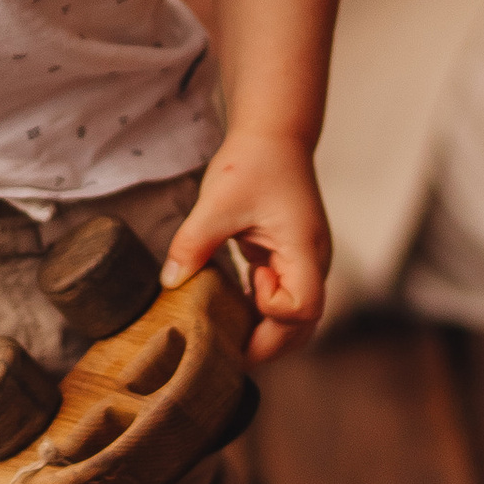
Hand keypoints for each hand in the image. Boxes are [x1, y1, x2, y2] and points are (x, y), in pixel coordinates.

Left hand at [160, 125, 329, 363]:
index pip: (303, 307)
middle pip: (304, 326)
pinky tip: (234, 308)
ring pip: (298, 319)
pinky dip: (263, 313)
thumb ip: (193, 243)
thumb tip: (170, 284)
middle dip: (267, 343)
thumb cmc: (253, 162)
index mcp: (305, 249)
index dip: (273, 308)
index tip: (251, 279)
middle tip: (224, 348)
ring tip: (227, 334)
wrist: (273, 134)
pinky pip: (285, 299)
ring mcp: (306, 263)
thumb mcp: (217, 201)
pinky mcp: (292, 260)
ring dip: (266, 332)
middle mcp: (314, 263)